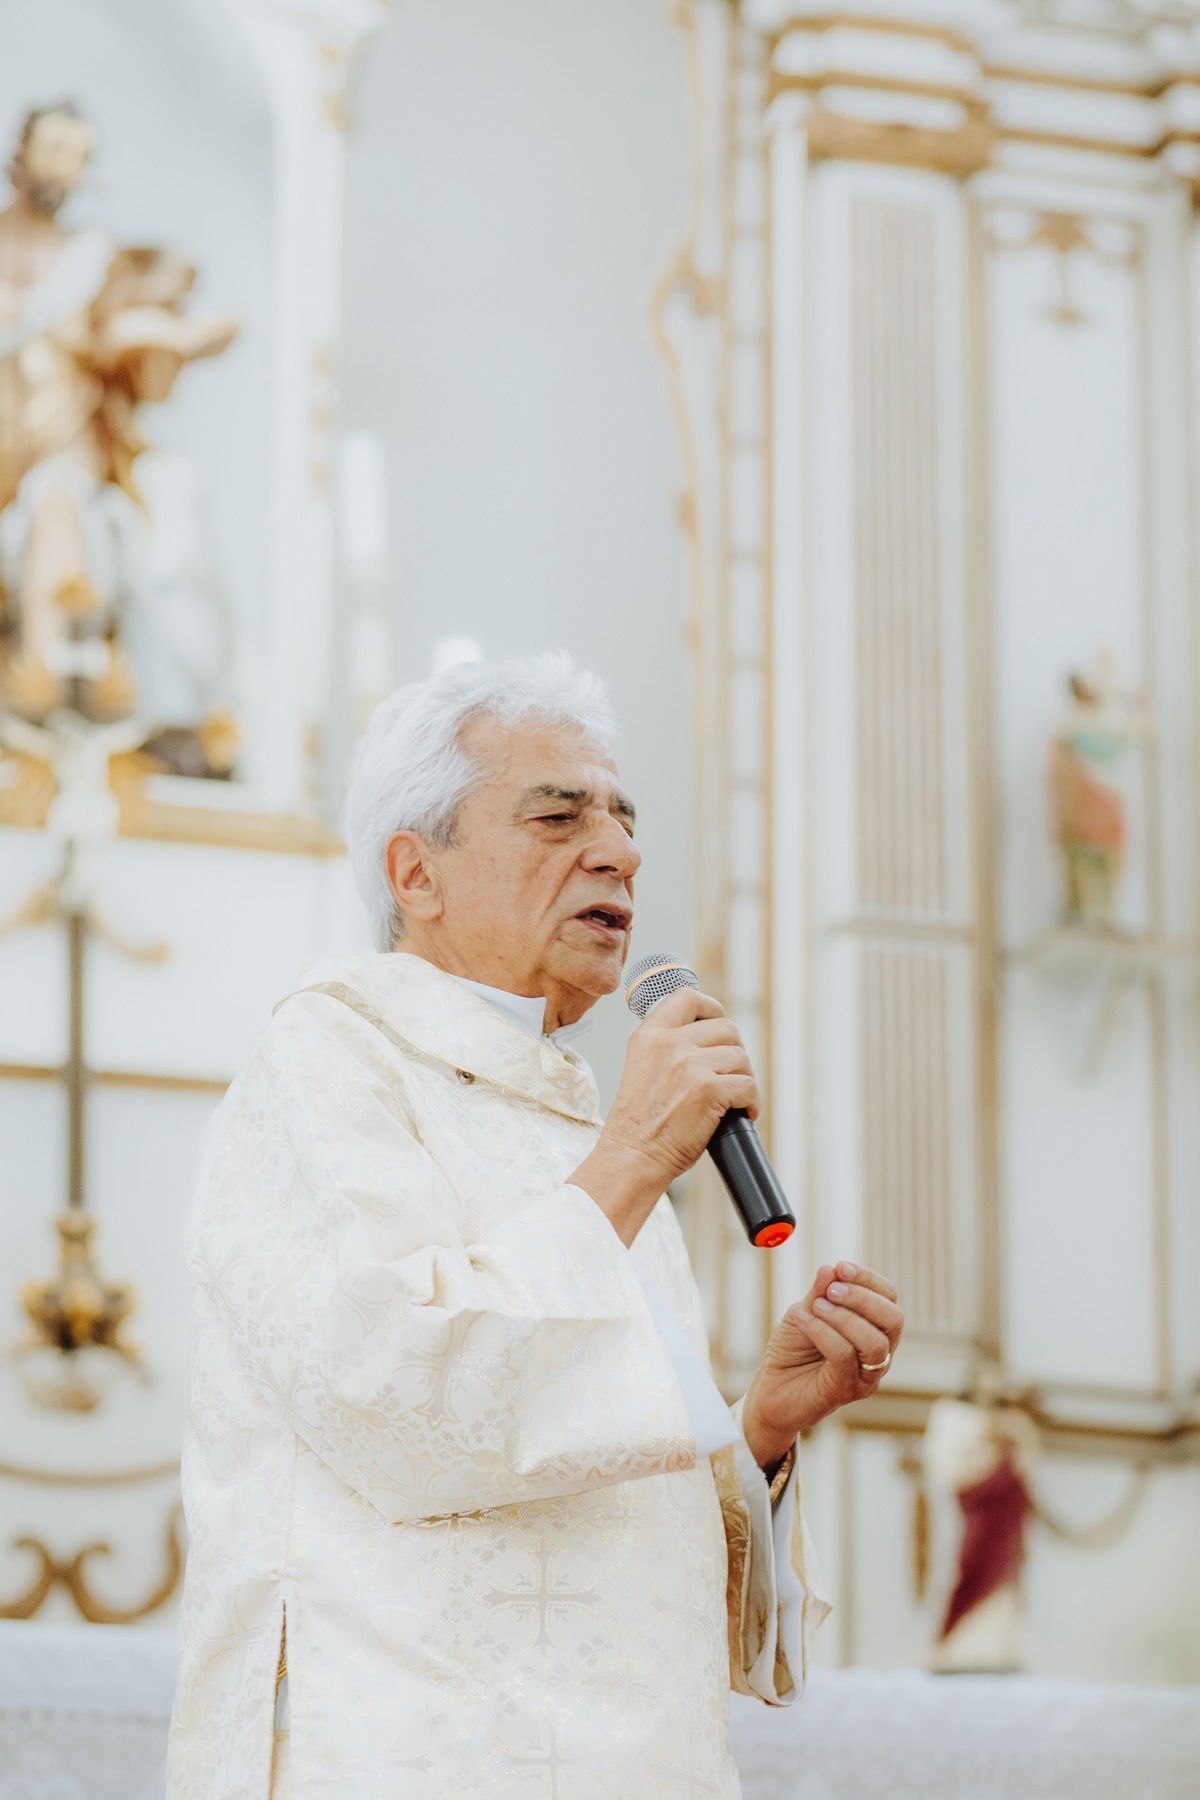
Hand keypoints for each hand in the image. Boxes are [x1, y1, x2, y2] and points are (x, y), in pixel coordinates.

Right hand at [569, 987, 758, 1245]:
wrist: (632, 1158)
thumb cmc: (639, 1124)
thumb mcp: (642, 1068)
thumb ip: (668, 1047)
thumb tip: (710, 1037)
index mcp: (649, 1036)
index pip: (688, 997)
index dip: (712, 1008)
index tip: (718, 1026)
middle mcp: (668, 1044)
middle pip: (726, 1029)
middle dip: (734, 1054)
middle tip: (728, 1078)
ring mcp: (689, 1065)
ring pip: (741, 1059)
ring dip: (744, 1081)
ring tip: (733, 1101)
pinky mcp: (709, 1090)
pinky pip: (748, 1086)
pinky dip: (751, 1103)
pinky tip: (741, 1114)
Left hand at [741, 1263, 903, 1471]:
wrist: (770, 1389)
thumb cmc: (792, 1351)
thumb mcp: (804, 1312)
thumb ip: (819, 1293)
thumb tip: (831, 1269)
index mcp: (873, 1328)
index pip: (889, 1298)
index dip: (869, 1279)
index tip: (841, 1267)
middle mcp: (878, 1354)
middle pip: (894, 1320)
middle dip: (863, 1298)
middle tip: (831, 1289)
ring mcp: (865, 1375)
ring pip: (875, 1343)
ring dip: (844, 1317)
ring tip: (817, 1306)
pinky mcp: (845, 1390)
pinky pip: (845, 1356)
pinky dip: (823, 1332)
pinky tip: (803, 1320)